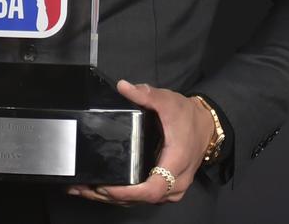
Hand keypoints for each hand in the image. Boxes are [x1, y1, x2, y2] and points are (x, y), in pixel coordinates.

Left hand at [68, 80, 212, 205]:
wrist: (206, 127)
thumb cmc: (188, 116)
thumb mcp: (168, 100)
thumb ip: (146, 94)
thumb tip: (123, 86)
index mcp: (175, 162)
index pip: (152, 188)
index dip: (127, 193)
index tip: (106, 187)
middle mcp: (174, 182)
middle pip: (141, 199)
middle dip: (110, 197)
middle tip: (82, 188)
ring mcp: (171, 188)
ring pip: (141, 201)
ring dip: (113, 199)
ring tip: (85, 190)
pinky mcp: (166, 188)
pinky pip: (143, 196)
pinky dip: (123, 196)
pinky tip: (103, 190)